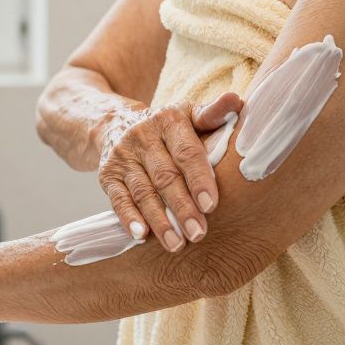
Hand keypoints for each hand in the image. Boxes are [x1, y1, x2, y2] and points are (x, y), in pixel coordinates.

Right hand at [95, 93, 241, 250]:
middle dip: (183, 208)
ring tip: (177, 244)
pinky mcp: (107, 175)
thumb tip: (237, 100)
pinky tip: (142, 236)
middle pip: (165, 177)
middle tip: (199, 234)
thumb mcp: (189, 115)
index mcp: (168, 120)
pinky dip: (129, 219)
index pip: (186, 152)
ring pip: (143, 192)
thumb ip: (213, 113)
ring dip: (160, 221)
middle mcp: (142, 136)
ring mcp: (122, 157)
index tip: (212, 205)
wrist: (116, 122)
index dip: (199, 179)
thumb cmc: (168, 128)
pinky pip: (118, 199)